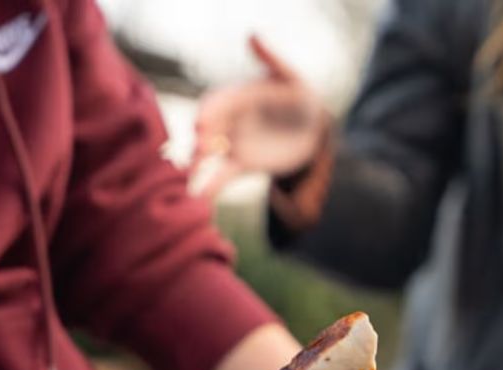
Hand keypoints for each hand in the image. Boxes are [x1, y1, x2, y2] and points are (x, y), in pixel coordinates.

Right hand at [191, 35, 328, 197]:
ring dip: (198, 166)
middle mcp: (228, 119)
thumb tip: (254, 36)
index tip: (202, 123)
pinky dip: (210, 187)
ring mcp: (232, 143)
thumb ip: (273, 60)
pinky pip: (222, 176)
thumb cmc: (299, 95)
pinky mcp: (241, 163)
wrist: (311, 126)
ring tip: (191, 180)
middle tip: (199, 151)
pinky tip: (200, 200)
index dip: (208, 112)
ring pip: (208, 155)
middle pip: (207, 131)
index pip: (216, 102)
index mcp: (237, 96)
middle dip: (200, 141)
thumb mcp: (291, 77)